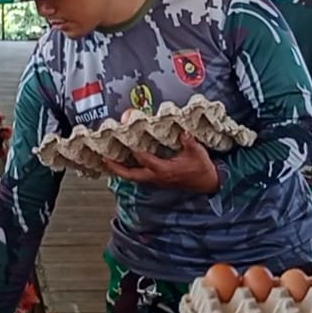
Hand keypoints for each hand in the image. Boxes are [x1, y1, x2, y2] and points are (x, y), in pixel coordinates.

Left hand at [103, 132, 219, 192]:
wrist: (208, 182)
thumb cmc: (201, 168)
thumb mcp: (196, 152)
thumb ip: (187, 140)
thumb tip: (180, 130)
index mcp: (164, 170)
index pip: (143, 158)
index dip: (133, 148)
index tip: (123, 138)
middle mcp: (157, 177)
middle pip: (131, 175)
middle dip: (116, 168)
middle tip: (104, 159)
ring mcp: (157, 181)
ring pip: (134, 177)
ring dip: (121, 170)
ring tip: (109, 161)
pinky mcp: (159, 181)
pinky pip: (140, 177)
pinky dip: (130, 171)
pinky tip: (126, 165)